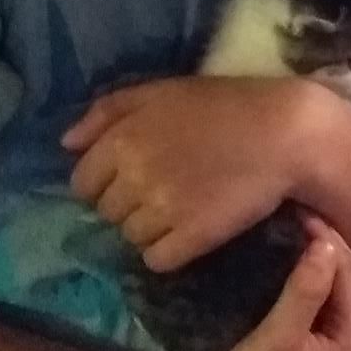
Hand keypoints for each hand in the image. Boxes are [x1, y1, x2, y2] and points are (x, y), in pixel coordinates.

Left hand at [63, 77, 323, 269]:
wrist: (284, 134)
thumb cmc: (222, 106)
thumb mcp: (160, 91)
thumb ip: (106, 111)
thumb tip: (66, 144)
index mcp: (121, 139)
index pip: (82, 184)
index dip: (104, 184)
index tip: (131, 180)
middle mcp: (134, 176)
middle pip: (107, 213)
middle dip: (128, 206)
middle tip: (162, 193)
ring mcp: (162, 210)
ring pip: (131, 238)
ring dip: (150, 229)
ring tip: (180, 211)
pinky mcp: (191, 238)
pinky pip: (157, 259)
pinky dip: (169, 251)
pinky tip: (189, 233)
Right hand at [173, 221, 350, 350]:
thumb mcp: (281, 337)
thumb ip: (306, 291)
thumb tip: (326, 244)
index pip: (350, 271)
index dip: (326, 237)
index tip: (298, 207)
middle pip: (344, 273)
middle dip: (322, 241)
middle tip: (293, 207)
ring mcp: (334, 335)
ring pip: (328, 280)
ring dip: (311, 253)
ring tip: (287, 221)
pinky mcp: (312, 335)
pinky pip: (314, 291)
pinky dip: (302, 270)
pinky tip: (283, 250)